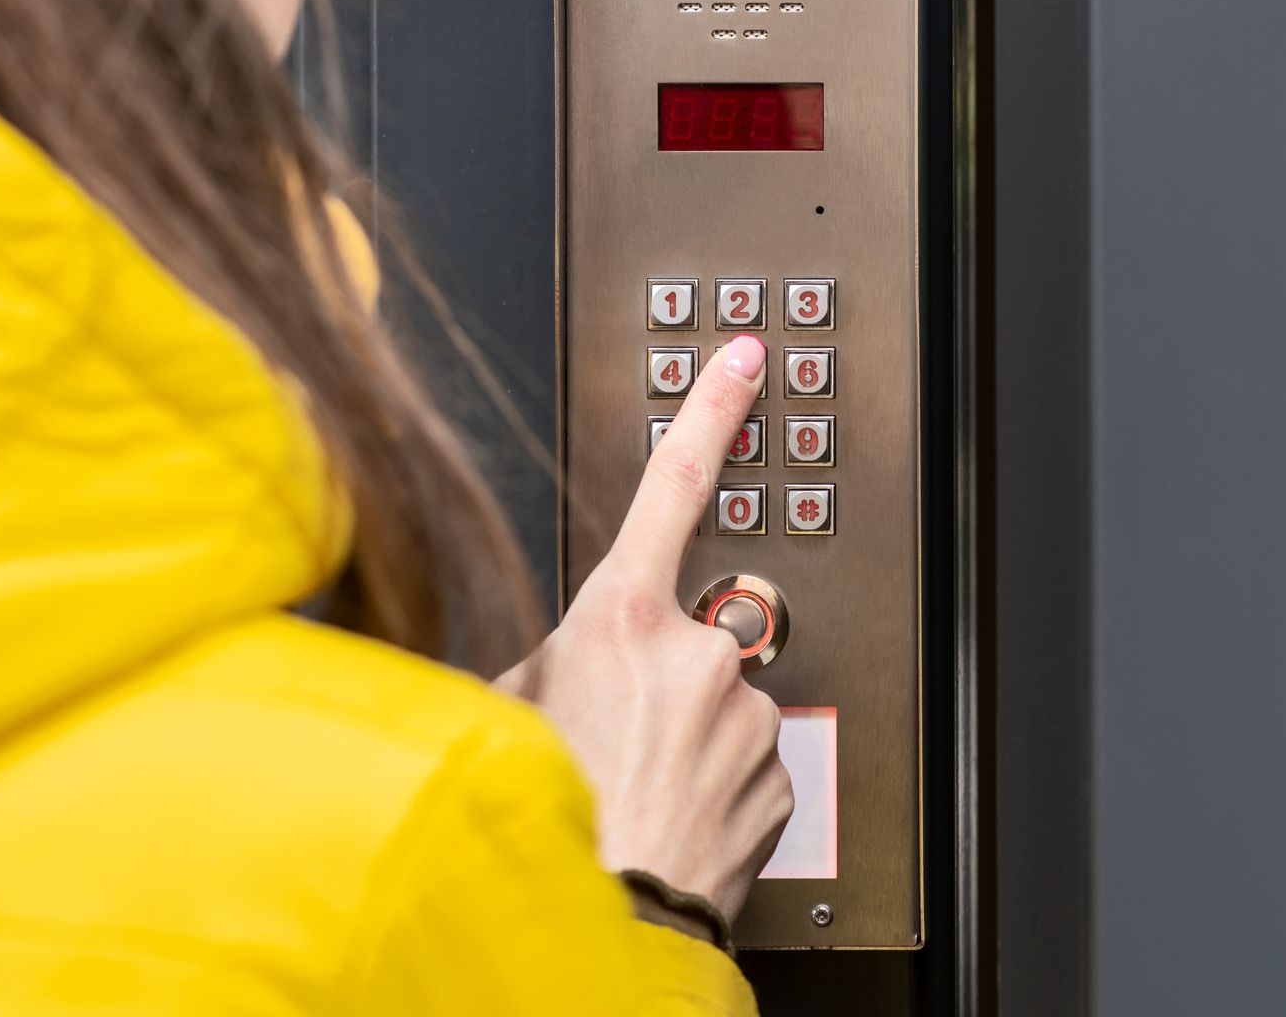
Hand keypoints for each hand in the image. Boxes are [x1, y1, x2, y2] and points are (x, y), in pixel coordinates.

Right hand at [499, 334, 792, 919]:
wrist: (601, 925)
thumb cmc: (547, 819)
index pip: (674, 484)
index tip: (745, 360)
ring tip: (639, 787)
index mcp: (620, 620)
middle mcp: (697, 654)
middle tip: (618, 737)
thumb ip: (547, 660)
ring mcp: (745, 715)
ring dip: (688, 735)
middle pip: (690, 630)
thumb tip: (557, 660)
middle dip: (661, 674)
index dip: (711, 410)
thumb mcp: (505, 714)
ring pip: (720, 701)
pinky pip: (749, 757)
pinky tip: (676, 811)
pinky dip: (718, 779)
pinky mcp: (779, 773)